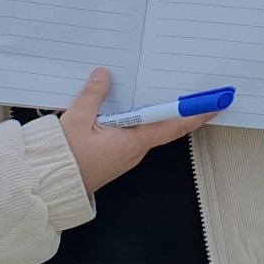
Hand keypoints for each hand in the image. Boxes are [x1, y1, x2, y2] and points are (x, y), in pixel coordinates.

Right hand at [59, 69, 218, 196]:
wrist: (48, 188)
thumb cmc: (64, 161)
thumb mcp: (76, 120)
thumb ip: (93, 94)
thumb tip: (104, 75)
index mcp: (133, 142)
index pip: (173, 125)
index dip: (196, 114)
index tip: (215, 103)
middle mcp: (135, 151)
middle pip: (163, 125)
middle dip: (179, 108)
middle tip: (195, 91)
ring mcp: (126, 156)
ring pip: (146, 129)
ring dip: (155, 113)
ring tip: (158, 90)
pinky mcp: (115, 157)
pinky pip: (132, 135)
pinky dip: (137, 120)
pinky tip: (127, 107)